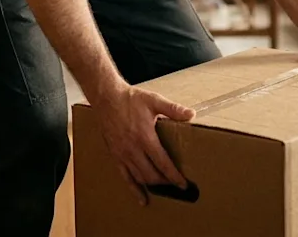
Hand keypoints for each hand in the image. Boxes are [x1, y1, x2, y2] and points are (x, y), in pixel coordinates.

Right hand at [91, 83, 194, 205]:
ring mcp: (123, 154)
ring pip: (140, 178)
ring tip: (164, 188)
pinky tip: (142, 199)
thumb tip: (191, 115)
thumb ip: (173, 109)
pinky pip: (125, 177)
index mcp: (145, 137)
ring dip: (153, 185)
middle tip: (176, 184)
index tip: (183, 184)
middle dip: (165, 182)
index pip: (162, 163)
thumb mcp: (154, 101)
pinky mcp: (115, 155)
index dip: (174, 176)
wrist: (106, 98)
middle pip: (151, 174)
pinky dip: (135, 189)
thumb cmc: (130, 99)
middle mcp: (133, 149)